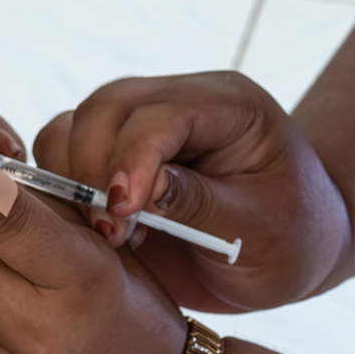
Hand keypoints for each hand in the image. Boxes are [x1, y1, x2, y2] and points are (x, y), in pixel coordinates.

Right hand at [34, 72, 349, 311]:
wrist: (289, 250)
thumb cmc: (292, 238)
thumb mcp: (264, 231)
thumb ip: (202, 205)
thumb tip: (140, 192)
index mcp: (228, 104)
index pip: (164, 114)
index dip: (134, 157)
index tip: (122, 211)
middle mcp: (177, 102)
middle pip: (106, 109)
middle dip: (94, 169)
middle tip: (110, 234)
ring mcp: (140, 126)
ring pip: (75, 127)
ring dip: (72, 180)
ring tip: (107, 237)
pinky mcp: (112, 157)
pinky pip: (64, 156)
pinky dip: (62, 191)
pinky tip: (93, 232)